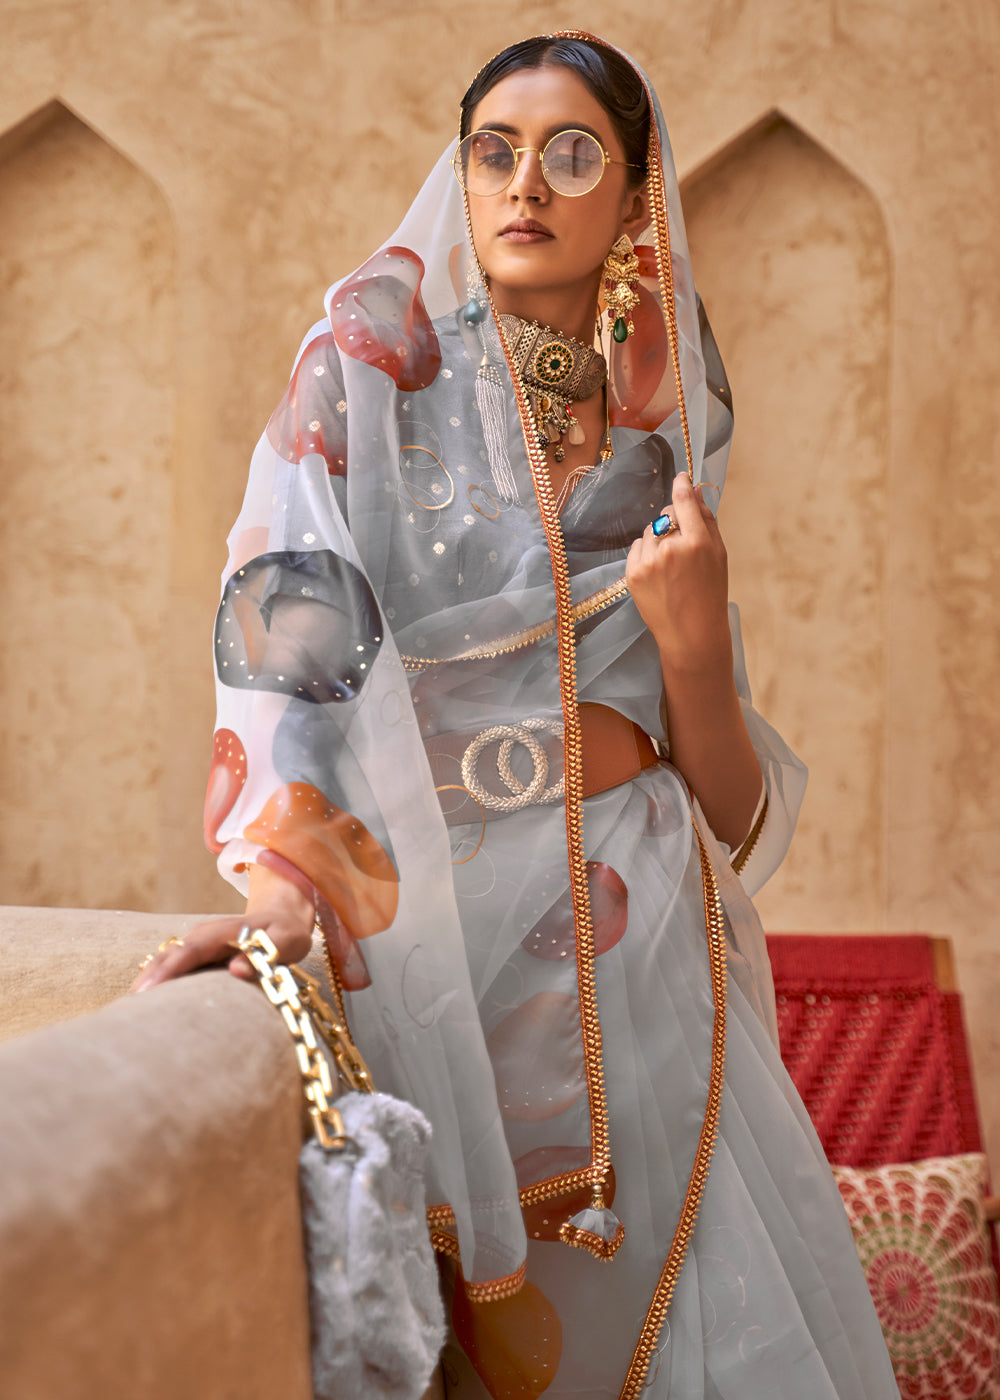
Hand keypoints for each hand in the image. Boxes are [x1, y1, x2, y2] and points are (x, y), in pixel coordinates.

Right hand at [129, 867, 314, 993]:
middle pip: (170, 955)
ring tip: (130, 1008)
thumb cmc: (286, 933)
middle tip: (130, 1006)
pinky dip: (157, 979)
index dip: (170, 969)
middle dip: (150, 978)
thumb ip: (266, 952)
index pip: (191, 950)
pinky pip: (172, 964)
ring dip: (149, 980)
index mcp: (224, 931)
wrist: (282, 917)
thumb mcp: (287, 941)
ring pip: (166, 959)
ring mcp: (198, 943)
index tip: (149, 990)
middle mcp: (205, 935)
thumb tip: (237, 970)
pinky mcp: (197, 954)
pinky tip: (145, 1001)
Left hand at [625, 471, 730, 675]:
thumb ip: (707, 521)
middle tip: (683, 546)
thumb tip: (695, 491)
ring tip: (671, 567)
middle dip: (674, 522)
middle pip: (666, 514)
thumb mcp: (719, 556)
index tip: (680, 477)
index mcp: (697, 542)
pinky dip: (645, 554)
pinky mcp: (633, 573)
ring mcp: (649, 561)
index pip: (684, 500)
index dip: (681, 485)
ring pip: (650, 531)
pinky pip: (637, 547)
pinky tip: (658, 574)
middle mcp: (671, 548)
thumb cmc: (710, 594)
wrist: (691, 633)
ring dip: (658, 540)